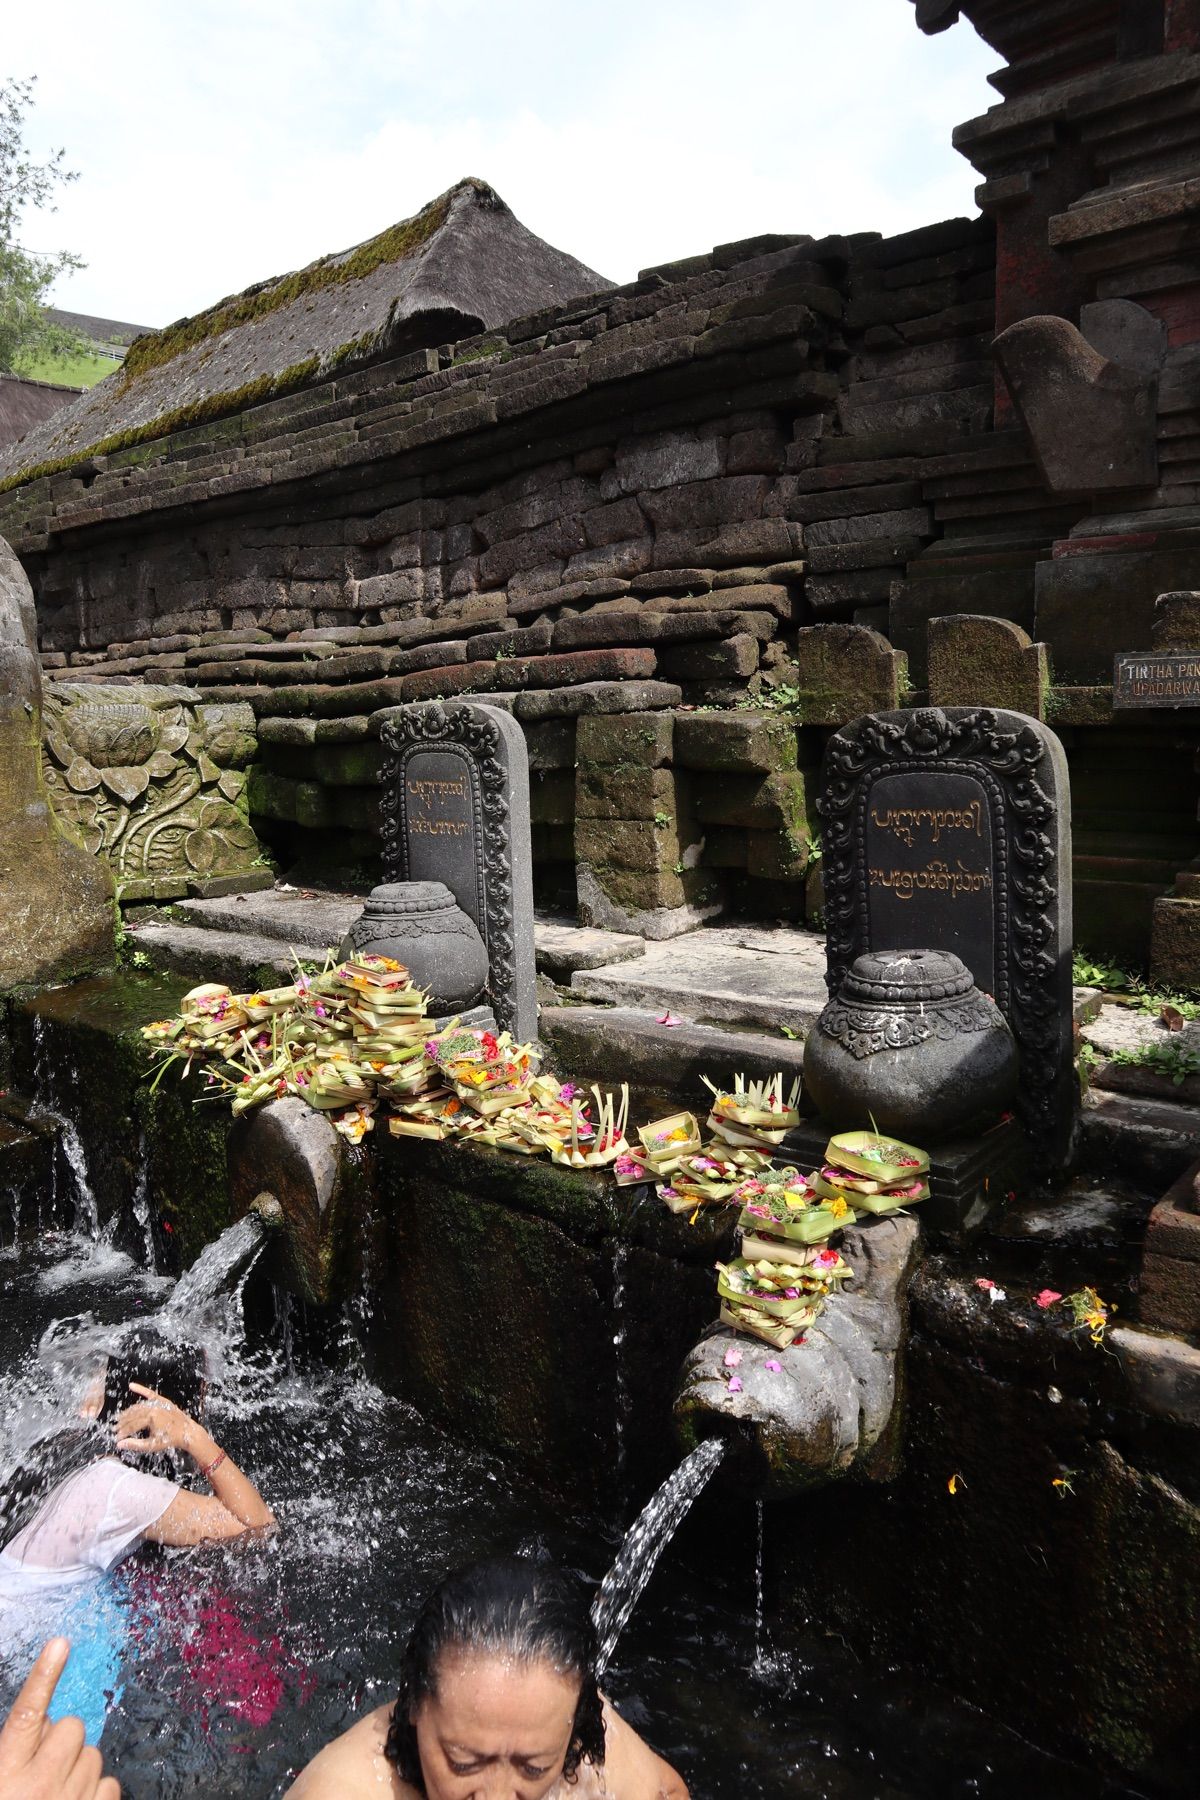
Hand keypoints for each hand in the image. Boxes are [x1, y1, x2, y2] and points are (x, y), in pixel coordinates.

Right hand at [0, 1637, 120, 1796]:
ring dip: (78, 1767)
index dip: (44, 1676)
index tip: (61, 1643)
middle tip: (43, 1766)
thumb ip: (16, 1749)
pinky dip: (96, 1793)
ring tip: (55, 1794)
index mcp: (4, 1770)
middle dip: (60, 1740)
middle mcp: (38, 1785)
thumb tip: (43, 1721)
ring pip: (93, 1755)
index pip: (26, 1713)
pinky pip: (109, 1785)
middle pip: (71, 1728)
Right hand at [114, 1384, 197, 1457]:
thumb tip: (120, 1445)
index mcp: (151, 1418)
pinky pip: (150, 1393)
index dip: (123, 1432)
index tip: (116, 1437)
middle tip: (115, 1428)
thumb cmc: (170, 1440)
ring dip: (128, 1412)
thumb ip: (135, 1444)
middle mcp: (154, 1408)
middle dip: (123, 1422)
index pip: (132, 1425)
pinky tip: (131, 1386)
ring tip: (120, 1418)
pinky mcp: (162, 1400)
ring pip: (139, 1406)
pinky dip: (140, 1389)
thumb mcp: (152, 1445)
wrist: (187, 1432)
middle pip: (133, 1415)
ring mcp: (158, 1403)